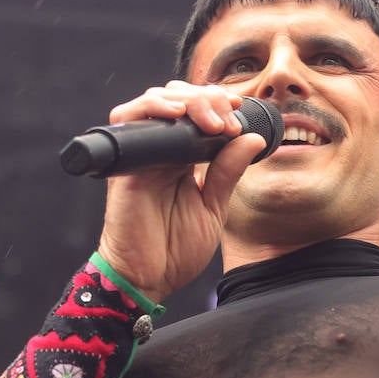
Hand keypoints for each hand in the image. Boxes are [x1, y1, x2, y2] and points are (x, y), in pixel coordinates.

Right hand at [95, 82, 266, 303]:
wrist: (148, 279)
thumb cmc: (175, 249)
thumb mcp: (213, 207)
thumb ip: (228, 171)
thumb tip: (253, 138)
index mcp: (179, 158)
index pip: (194, 112)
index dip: (216, 102)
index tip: (239, 110)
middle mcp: (157, 151)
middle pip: (175, 98)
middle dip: (206, 98)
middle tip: (229, 118)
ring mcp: (140, 155)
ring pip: (154, 101)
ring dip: (186, 101)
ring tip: (212, 120)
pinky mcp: (125, 165)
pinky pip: (128, 122)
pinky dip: (152, 110)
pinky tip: (177, 115)